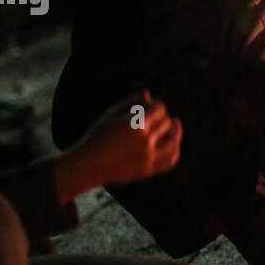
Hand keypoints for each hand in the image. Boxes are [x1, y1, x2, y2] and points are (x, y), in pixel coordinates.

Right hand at [56, 90, 182, 200]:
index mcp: (136, 124)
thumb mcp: (110, 115)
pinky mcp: (148, 170)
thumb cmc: (97, 136)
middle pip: (167, 123)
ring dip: (176, 133)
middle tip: (158, 118)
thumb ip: (130, 102)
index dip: (156, 105)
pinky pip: (170, 162)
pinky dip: (174, 152)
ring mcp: (148, 157)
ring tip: (174, 127)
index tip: (151, 106)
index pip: (160, 109)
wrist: (88, 165)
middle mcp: (145, 140)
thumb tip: (148, 94)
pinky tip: (173, 146)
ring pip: (174, 142)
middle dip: (164, 118)